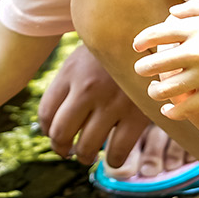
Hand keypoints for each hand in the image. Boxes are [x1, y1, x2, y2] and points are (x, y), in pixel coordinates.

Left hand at [36, 45, 150, 169]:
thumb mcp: (84, 59)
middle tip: (68, 151)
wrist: (152, 37)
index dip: (47, 131)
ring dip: (84, 156)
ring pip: (86, 147)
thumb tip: (50, 124)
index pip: (46, 113)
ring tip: (88, 155)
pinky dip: (112, 160)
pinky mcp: (136, 114)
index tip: (54, 136)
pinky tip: (112, 158)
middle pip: (60, 133)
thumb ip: (68, 85)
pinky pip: (117, 150)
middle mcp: (87, 89)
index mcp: (70, 73)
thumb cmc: (113, 53)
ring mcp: (112, 103)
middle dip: (61, 148)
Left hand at [132, 0, 198, 121]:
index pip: (155, 35)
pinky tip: (168, 111)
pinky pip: (187, 108)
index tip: (137, 46)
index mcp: (194, 28)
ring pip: (166, 89)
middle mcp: (195, 51)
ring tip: (153, 91)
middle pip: (155, 64)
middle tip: (140, 70)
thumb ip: (194, 6)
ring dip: (154, 92)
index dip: (142, 41)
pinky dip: (173, 111)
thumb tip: (170, 13)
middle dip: (143, 68)